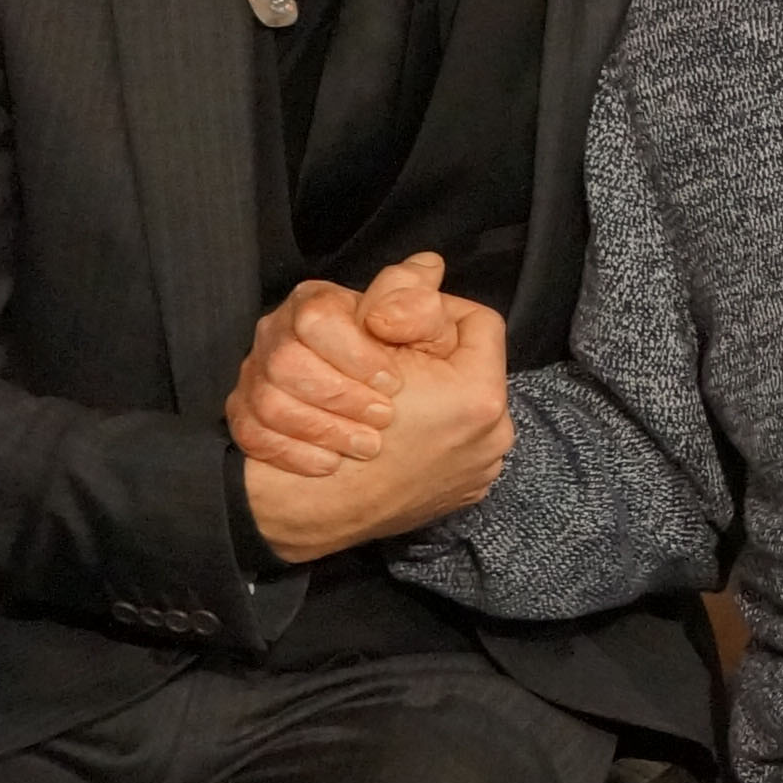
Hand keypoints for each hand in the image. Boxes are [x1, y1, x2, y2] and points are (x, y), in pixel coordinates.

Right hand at [231, 252, 511, 562]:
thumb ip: (401, 301)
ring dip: (413, 404)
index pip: (477, 323)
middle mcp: (489, 440)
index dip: (431, 313)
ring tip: (375, 426)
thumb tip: (429, 269)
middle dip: (417, 360)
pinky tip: (375, 448)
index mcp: (477, 396)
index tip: (394, 326)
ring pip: (456, 406)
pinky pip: (444, 453)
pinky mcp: (451, 501)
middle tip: (383, 380)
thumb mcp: (353, 334)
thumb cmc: (317, 421)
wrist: (293, 513)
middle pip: (466, 364)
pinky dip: (412, 441)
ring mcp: (472, 475)